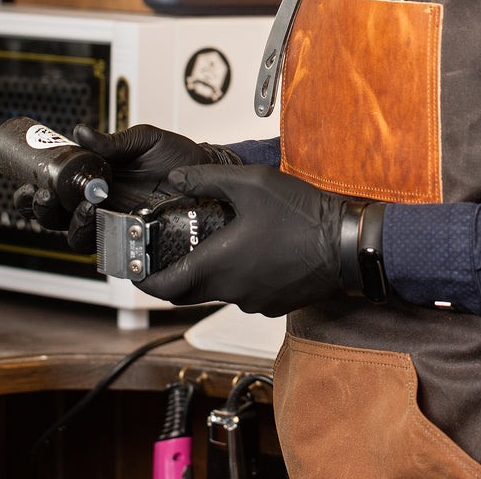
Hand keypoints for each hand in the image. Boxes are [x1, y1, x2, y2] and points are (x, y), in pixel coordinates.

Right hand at [12, 124, 239, 251]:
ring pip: (75, 236)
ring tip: (81, 207)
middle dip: (41, 211)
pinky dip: (97, 238)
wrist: (208, 173)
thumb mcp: (144, 140)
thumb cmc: (176, 156)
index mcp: (93, 180)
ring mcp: (114, 224)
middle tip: (43, 196)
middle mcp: (98, 206)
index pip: (53, 191)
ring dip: (68, 224)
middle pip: (55, 218)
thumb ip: (114, 141)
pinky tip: (99, 222)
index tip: (27, 184)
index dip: (33, 192)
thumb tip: (80, 132)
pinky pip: (107, 248)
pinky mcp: (132, 240)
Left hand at [137, 164, 345, 316]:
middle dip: (174, 274)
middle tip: (167, 253)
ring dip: (211, 270)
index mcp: (218, 265)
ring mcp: (255, 300)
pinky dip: (239, 274)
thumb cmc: (302, 215)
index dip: (144, 280)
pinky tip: (253, 248)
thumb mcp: (250, 183)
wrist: (347, 244)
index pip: (165, 287)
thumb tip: (175, 179)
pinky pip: (246, 291)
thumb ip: (206, 180)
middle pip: (188, 292)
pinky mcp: (275, 302)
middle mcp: (232, 291)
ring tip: (217, 239)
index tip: (134, 269)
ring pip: (219, 290)